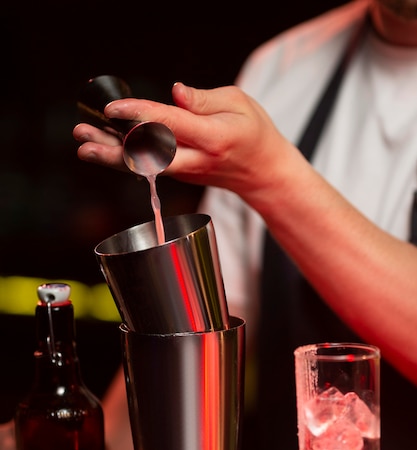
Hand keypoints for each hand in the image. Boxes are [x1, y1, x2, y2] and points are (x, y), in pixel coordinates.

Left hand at [73, 83, 303, 213]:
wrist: (262, 172)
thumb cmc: (253, 132)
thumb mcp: (238, 103)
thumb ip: (204, 99)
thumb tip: (175, 92)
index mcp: (213, 137)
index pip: (170, 125)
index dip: (139, 115)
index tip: (113, 108)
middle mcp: (196, 159)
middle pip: (149, 156)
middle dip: (113, 146)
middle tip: (83, 134)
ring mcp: (186, 171)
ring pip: (143, 165)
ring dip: (111, 155)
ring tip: (83, 145)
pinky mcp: (181, 173)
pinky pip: (149, 166)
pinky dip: (124, 158)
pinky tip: (102, 148)